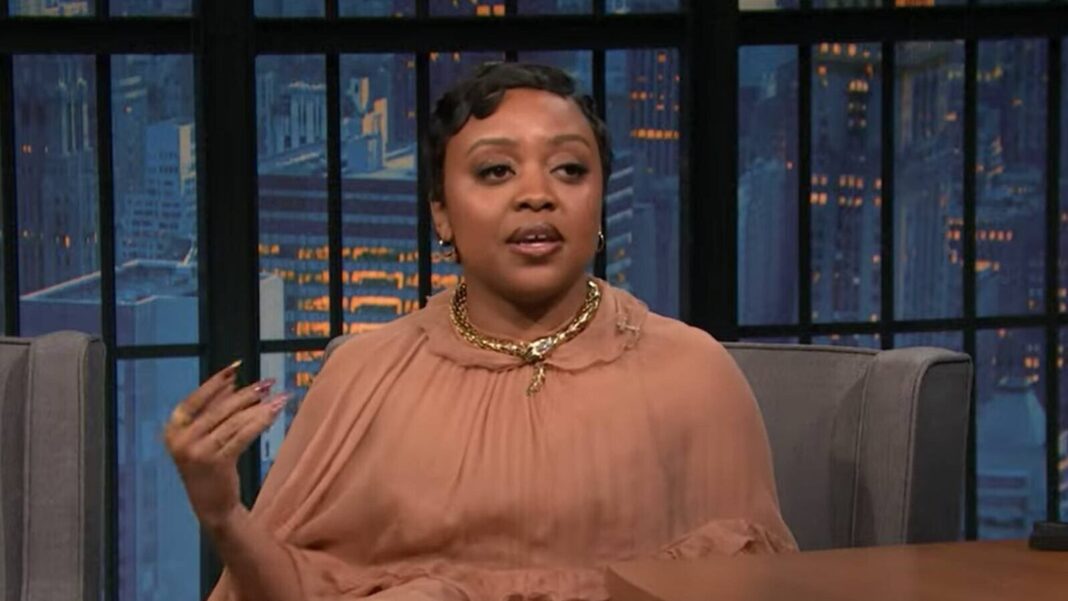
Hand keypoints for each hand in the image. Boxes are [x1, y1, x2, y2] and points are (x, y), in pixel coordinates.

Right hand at [163, 361, 290, 531]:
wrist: (211, 506)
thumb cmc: (209, 468)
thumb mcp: (202, 438)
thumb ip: (211, 413)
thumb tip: (231, 384)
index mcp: (173, 429)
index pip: (195, 399)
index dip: (215, 383)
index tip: (235, 368)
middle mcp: (181, 439)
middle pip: (219, 409)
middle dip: (246, 393)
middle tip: (267, 383)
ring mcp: (197, 451)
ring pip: (234, 421)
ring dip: (259, 407)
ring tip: (278, 398)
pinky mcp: (216, 462)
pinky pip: (243, 435)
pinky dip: (260, 421)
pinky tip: (274, 413)